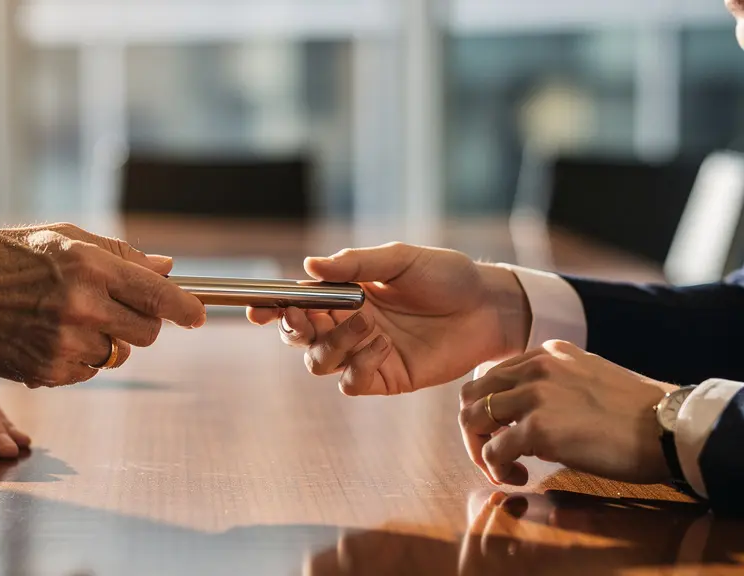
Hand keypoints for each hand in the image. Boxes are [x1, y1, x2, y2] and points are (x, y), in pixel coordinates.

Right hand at [0, 223, 206, 387]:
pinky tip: (51, 336)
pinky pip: (90, 371)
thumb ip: (120, 254)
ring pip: (119, 355)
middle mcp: (81, 307)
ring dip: (107, 340)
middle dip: (143, 322)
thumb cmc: (8, 258)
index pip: (158, 295)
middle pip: (148, 332)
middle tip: (118, 308)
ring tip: (69, 319)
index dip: (186, 308)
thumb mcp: (63, 238)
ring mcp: (65, 343)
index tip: (198, 316)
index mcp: (89, 266)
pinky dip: (81, 358)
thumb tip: (167, 268)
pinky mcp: (50, 372)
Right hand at [247, 243, 530, 394]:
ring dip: (332, 345)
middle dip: (292, 329)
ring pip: (318, 362)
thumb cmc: (447, 275)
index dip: (272, 307)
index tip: (259, 306)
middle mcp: (348, 325)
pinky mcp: (386, 377)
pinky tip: (381, 347)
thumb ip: (355, 264)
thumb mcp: (400, 259)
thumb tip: (309, 265)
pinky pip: (351, 383)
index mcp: (344, 294)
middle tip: (304, 317)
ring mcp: (365, 353)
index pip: (297, 303)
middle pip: (298, 337)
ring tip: (367, 326)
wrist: (489, 306)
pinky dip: (356, 367)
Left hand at [457, 340, 676, 485]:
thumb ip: (553, 383)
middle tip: (493, 452)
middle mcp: (535, 368)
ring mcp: (534, 396)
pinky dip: (497, 469)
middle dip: (473, 428)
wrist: (667, 427)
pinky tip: (519, 477)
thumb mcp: (586, 378)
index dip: (487, 408)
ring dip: (480, 450)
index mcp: (546, 353)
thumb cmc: (634, 413)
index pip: (490, 376)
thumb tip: (523, 413)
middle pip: (471, 395)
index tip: (500, 432)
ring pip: (472, 420)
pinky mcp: (538, 428)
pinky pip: (493, 452)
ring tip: (505, 467)